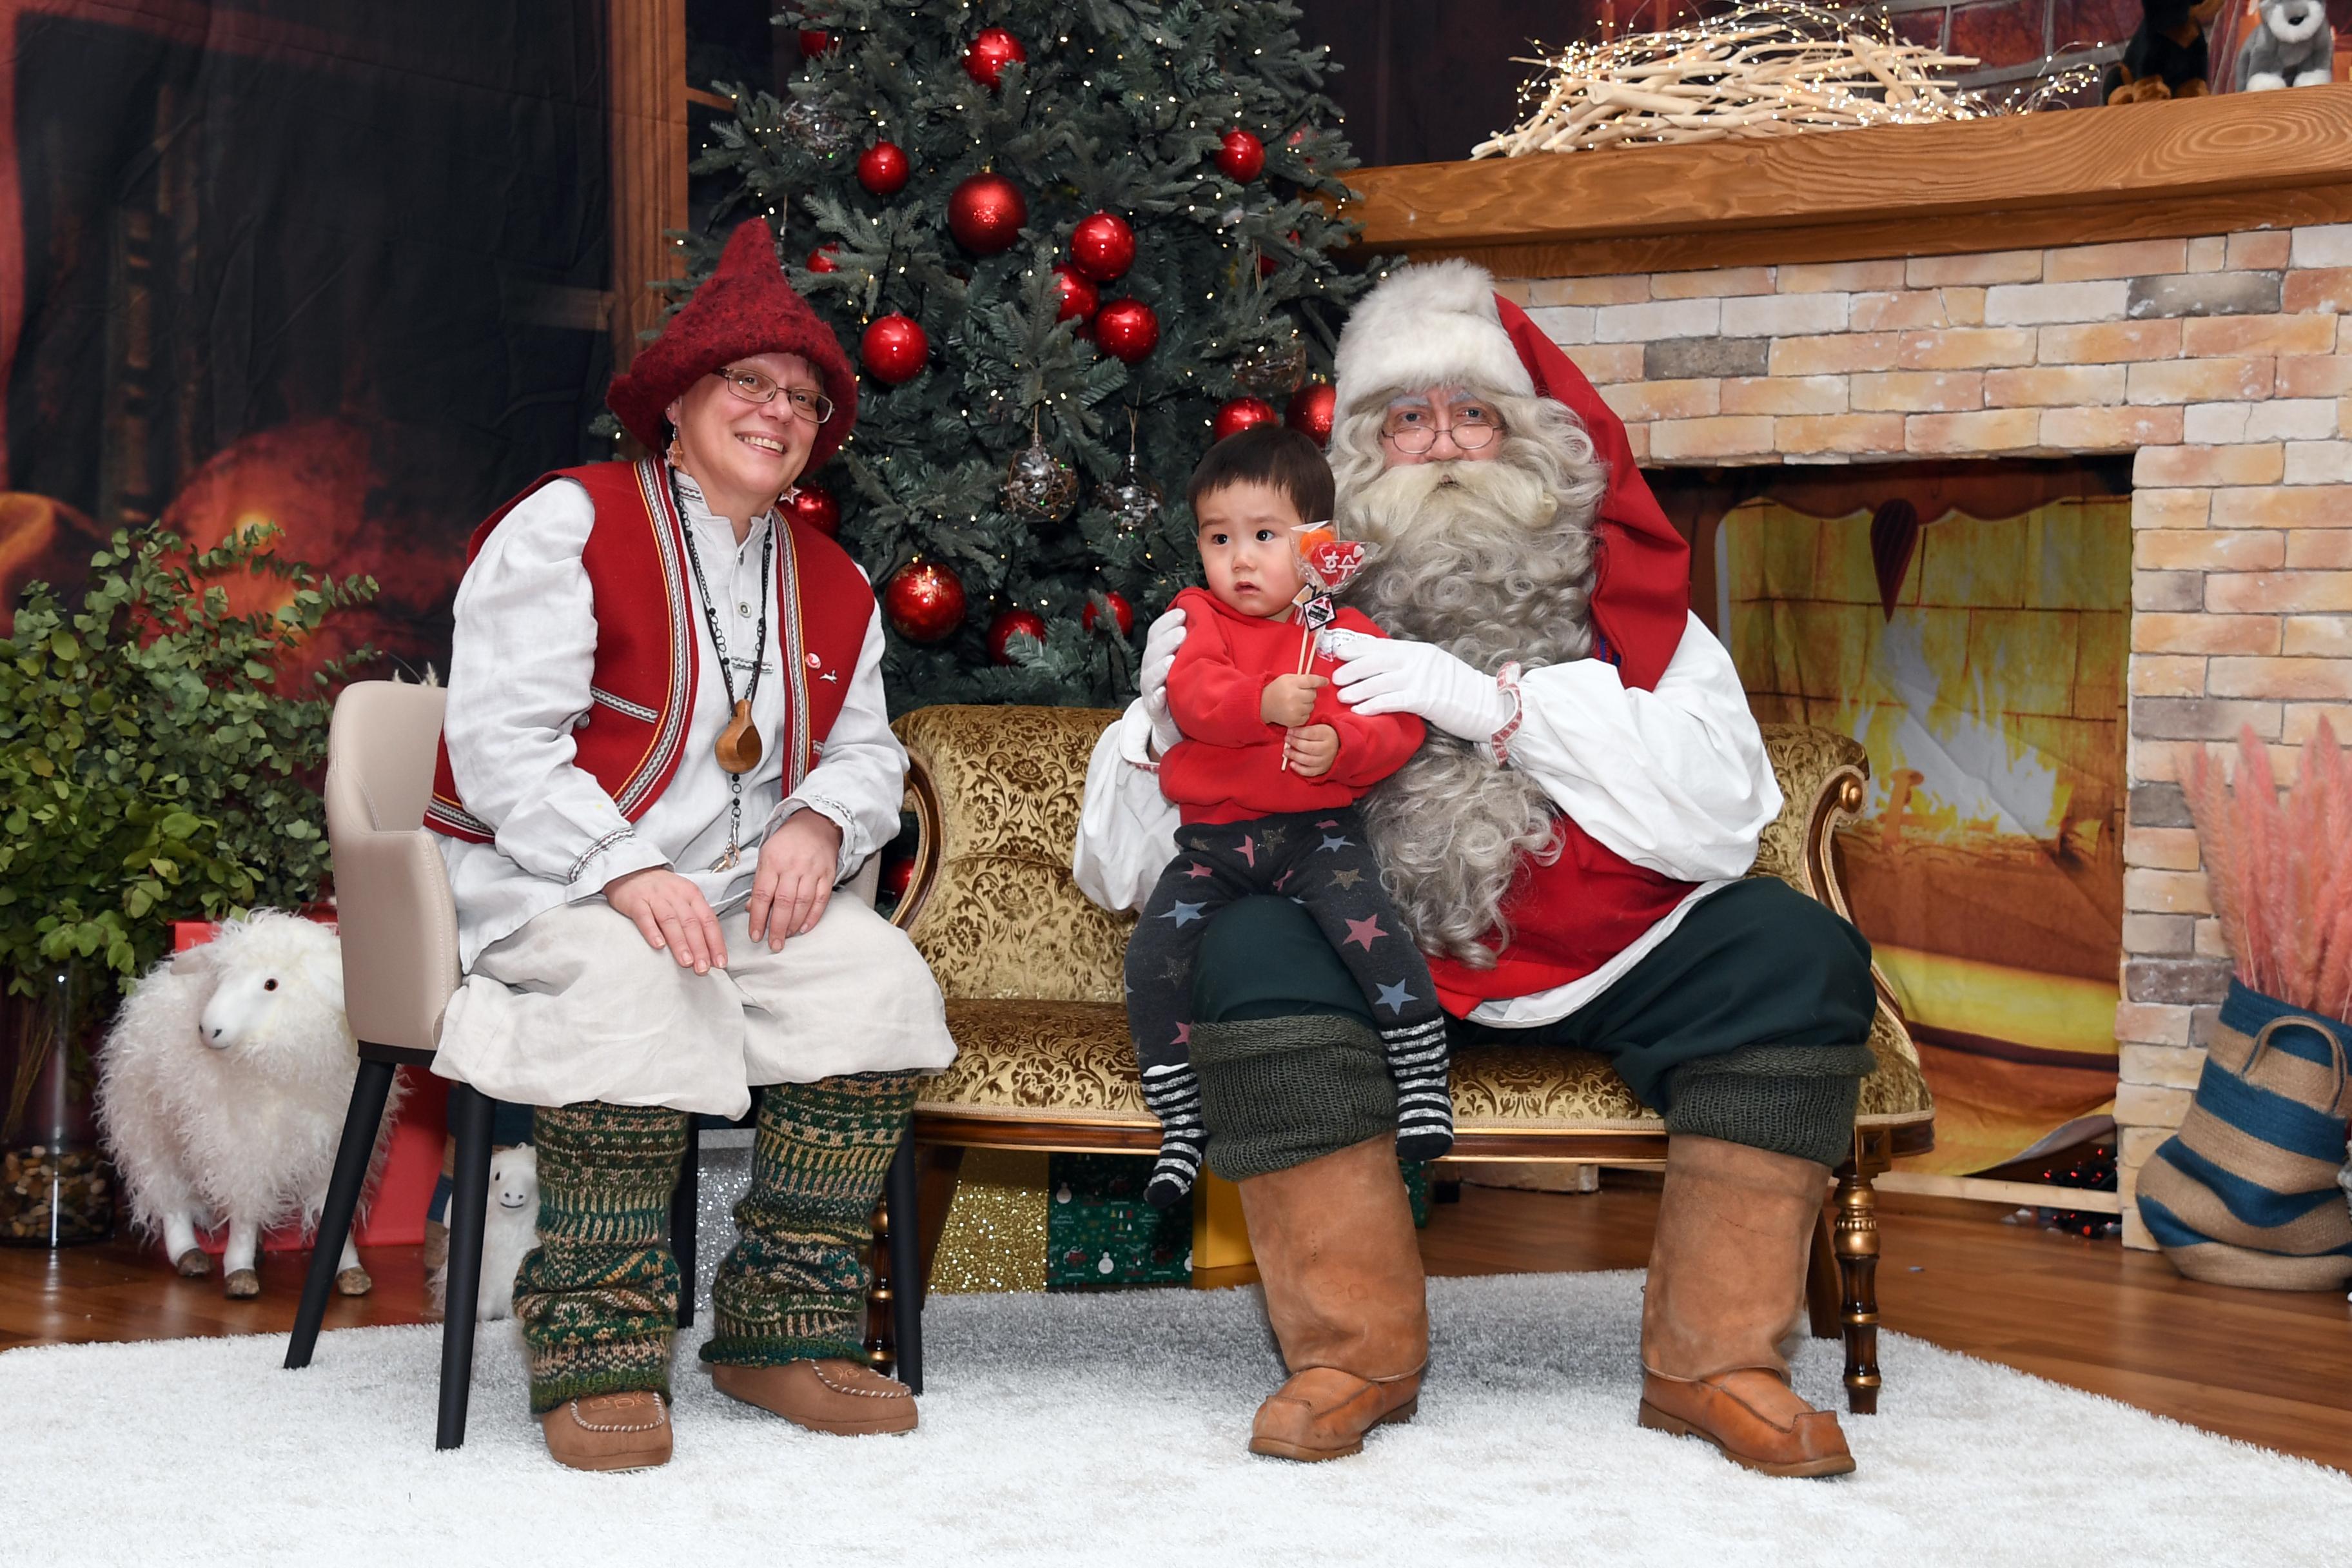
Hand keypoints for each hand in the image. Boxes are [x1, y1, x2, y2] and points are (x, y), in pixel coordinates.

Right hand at [606, 868, 726, 972]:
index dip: (715, 942)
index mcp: (692, 895)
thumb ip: (696, 920)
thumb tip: (710, 951)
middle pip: (692, 923)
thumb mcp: (683, 899)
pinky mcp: (635, 901)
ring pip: (671, 921)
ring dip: (680, 943)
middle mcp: (676, 895)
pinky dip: (652, 931)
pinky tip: (658, 945)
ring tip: (686, 962)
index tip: (720, 963)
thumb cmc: (661, 891)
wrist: (631, 871)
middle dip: (700, 948)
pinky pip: (645, 917)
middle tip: (703, 969)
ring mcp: (655, 897)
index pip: (709, 920)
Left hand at [748, 808, 843, 948]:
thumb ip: (760, 882)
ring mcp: (812, 871)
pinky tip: (804, 928)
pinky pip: (821, 900)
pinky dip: (813, 917)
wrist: (817, 823)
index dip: (758, 918)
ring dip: (794, 925)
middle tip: (774, 944)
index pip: (763, 894)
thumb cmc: (787, 841)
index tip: (755, 935)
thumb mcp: (766, 855)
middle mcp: (793, 867)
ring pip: (802, 904)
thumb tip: (752, 908)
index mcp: (773, 861)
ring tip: (787, 937)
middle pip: (783, 903)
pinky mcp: (828, 875)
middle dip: (777, 928)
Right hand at [1138, 606, 1187, 755]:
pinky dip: (1156, 698)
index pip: (1156, 633)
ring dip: (1159, 668)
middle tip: (1182, 632)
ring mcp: (1151, 691)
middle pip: (1152, 652)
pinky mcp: (1156, 711)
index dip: (1166, 622)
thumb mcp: (1187, 661)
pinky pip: (1153, 704)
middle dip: (1166, 641)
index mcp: (1158, 655)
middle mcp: (1151, 671)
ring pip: (1150, 677)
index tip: (1182, 612)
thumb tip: (1207, 616)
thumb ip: (1192, 642)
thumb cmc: (1186, 686)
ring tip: (1170, 660)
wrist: (1175, 724)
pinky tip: (1163, 692)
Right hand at [1261, 672, 1326, 727]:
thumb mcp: (1287, 678)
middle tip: (1300, 693)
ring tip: (1296, 702)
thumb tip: (1322, 681)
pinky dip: (1303, 713)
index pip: (1311, 681)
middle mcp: (1293, 696)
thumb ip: (1303, 678)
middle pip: (1313, 695)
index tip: (1325, 681)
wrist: (1263, 705)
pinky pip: (1307, 716)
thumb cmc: (1277, 690)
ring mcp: (1294, 710)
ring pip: (1312, 706)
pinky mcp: (1294, 720)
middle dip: (1309, 694)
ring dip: (1307, 704)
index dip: (1320, 681)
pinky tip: (1294, 710)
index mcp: (1292, 683)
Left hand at [1284, 723, 1338, 777]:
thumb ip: (1307, 728)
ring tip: (1286, 751)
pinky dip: (1299, 769)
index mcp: (1328, 735)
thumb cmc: (1323, 736)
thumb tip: (1290, 731)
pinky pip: (1309, 772)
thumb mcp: (1319, 727)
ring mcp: (1326, 761)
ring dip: (1294, 756)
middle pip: (1309, 747)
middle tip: (1287, 739)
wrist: (1338, 747)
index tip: (1289, 731)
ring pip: (1308, 760)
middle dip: (1295, 743)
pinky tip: (1292, 763)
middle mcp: (1328, 749)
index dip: (1298, 732)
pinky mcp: (1322, 770)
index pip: (1311, 733)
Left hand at [1326, 631, 1514, 741]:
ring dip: (1357, 689)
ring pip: (1380, 681)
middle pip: (1376, 660)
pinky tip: (1359, 710)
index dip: (1359, 648)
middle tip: (1335, 676)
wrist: (1489, 705)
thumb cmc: (1460, 690)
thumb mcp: (1435, 669)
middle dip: (1353, 667)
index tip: (1340, 651)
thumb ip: (1412, 665)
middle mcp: (1419, 660)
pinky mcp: (1425, 699)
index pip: (1382, 646)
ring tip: (1341, 695)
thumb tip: (1383, 667)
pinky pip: (1392, 701)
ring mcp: (1422, 678)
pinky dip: (1373, 705)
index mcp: (1420, 650)